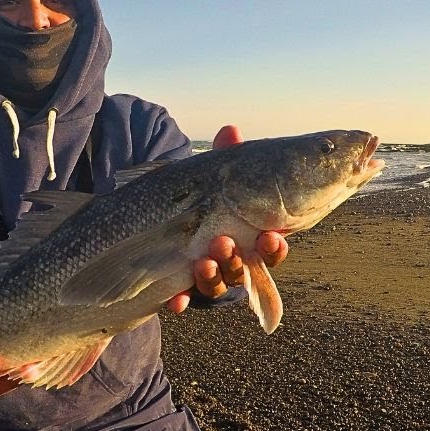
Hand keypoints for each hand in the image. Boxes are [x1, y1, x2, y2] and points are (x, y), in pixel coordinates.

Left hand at [167, 125, 289, 313]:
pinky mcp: (180, 287)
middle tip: (225, 243)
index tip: (270, 237)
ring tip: (203, 262)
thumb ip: (225, 158)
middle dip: (237, 260)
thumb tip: (230, 130)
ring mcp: (206, 276)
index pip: (270, 248)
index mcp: (248, 234)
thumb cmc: (201, 196)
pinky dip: (181, 300)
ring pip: (217, 286)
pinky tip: (176, 299)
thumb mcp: (212, 174)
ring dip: (213, 277)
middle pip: (244, 270)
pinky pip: (182, 300)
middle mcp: (232, 260)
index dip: (273, 248)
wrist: (156, 221)